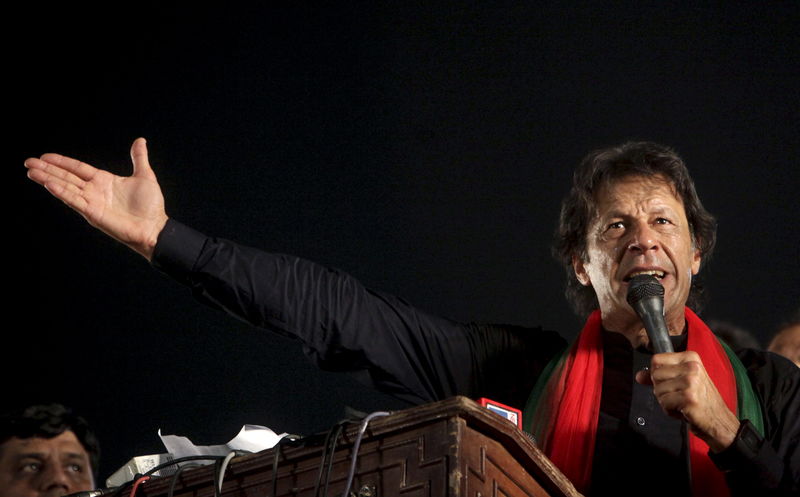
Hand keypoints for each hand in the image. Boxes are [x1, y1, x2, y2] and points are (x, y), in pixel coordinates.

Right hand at [25, 138, 168, 259]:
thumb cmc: (150, 206)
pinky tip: (49, 184)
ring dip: (48, 179)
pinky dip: (62, 192)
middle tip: (28, 162)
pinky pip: (74, 200)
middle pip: (66, 177)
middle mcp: (94, 191)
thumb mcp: (144, 176)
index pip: (77, 168)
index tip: (44, 156)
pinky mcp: (93, 213)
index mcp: (103, 181)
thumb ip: (139, 158)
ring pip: (65, 187)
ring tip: (31, 172)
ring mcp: (92, 202)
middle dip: (47, 169)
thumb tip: (140, 141)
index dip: (61, 162)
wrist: (155, 227)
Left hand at [635, 351, 739, 451]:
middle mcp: (692, 367)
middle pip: (655, 375)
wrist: (719, 421)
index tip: (669, 382)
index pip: (656, 359)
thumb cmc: (701, 401)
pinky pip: (664, 403)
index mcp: (690, 358)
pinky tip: (683, 410)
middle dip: (661, 389)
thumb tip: (639, 376)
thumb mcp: (682, 382)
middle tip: (678, 395)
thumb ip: (660, 376)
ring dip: (666, 401)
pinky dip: (669, 411)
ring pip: (657, 390)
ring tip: (682, 403)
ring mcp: (691, 382)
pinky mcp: (688, 397)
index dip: (657, 374)